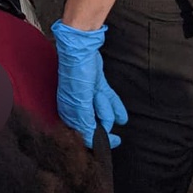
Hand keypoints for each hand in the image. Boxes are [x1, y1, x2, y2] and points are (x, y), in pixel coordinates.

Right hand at [51, 20, 127, 149]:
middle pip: (98, 125)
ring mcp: (89, 98)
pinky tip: (122, 117)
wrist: (81, 50)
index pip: (86, 136)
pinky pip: (109, 102)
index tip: (114, 142)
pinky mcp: (98, 87)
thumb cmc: (76, 76)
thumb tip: (94, 141)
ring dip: (108, 106)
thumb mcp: (80, 105)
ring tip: (100, 93)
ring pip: (105, 113)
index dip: (100, 140)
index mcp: (70, 114)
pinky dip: (116, 108)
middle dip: (103, 115)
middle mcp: (78, 108)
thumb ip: (86, 125)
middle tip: (98, 100)